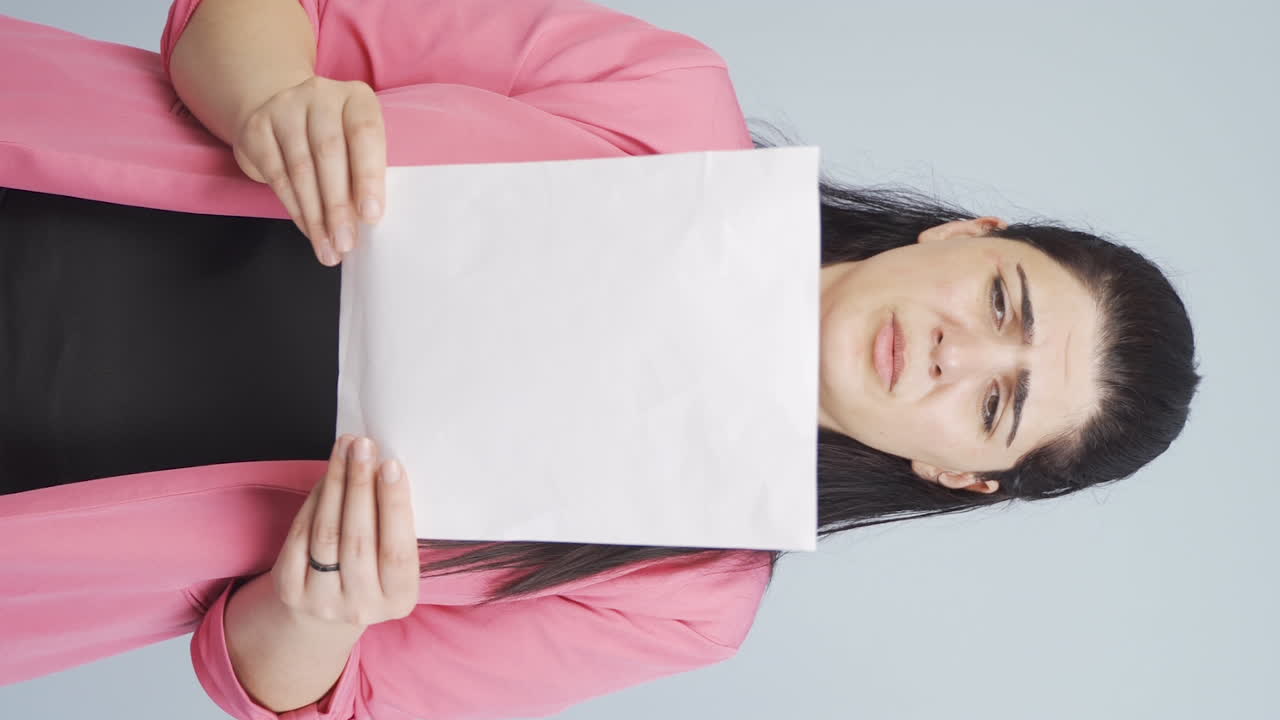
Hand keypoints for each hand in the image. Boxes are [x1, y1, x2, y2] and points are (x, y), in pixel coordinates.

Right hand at [231, 75, 386, 266]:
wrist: (284, 113)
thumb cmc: (336, 138)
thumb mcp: (358, 144)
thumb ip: (363, 172)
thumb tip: (366, 221)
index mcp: (356, 98)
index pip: (365, 134)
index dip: (368, 176)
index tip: (371, 216)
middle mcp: (320, 95)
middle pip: (329, 153)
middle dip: (338, 206)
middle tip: (346, 242)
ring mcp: (284, 108)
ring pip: (301, 169)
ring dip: (315, 216)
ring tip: (328, 248)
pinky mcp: (257, 128)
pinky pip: (277, 176)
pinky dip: (295, 209)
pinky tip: (309, 231)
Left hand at [270, 435, 419, 627]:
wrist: (328, 611)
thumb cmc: (373, 573)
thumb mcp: (393, 564)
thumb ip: (393, 527)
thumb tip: (382, 467)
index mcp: (399, 600)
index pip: (397, 551)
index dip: (393, 506)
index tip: (391, 466)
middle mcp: (361, 607)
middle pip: (358, 539)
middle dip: (360, 485)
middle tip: (364, 446)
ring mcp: (322, 602)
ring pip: (327, 533)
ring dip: (337, 483)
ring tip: (346, 449)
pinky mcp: (291, 591)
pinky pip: (301, 535)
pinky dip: (315, 500)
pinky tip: (329, 475)